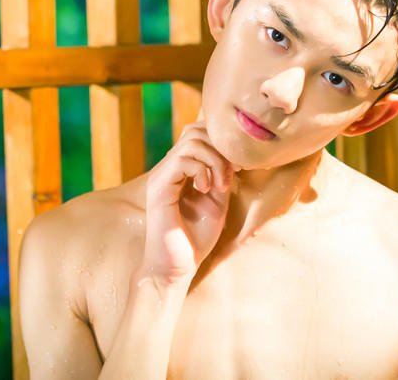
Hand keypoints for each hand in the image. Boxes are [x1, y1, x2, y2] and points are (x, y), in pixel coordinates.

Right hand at [140, 109, 237, 284]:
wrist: (177, 267)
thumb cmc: (196, 238)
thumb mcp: (218, 201)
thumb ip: (222, 176)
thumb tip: (234, 155)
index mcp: (182, 170)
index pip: (199, 133)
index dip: (222, 143)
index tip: (238, 167)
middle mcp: (169, 168)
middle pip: (195, 131)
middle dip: (221, 149)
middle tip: (231, 175)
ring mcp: (162, 175)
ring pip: (191, 142)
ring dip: (215, 161)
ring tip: (220, 186)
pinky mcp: (159, 187)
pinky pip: (181, 160)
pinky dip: (201, 170)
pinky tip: (206, 189)